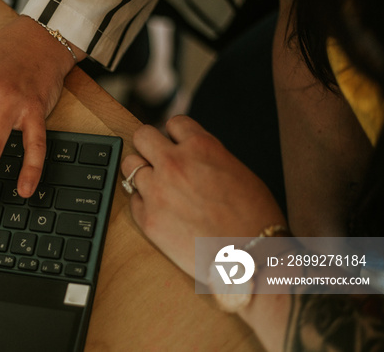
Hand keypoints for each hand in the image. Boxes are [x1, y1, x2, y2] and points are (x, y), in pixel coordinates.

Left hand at [121, 116, 285, 278]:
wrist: (251, 260)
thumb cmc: (253, 218)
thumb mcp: (237, 171)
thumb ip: (208, 156)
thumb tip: (191, 154)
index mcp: (202, 147)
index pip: (174, 123)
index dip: (177, 135)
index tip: (178, 145)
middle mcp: (175, 164)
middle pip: (142, 136)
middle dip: (149, 146)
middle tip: (157, 159)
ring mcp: (157, 190)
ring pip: (130, 165)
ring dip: (142, 173)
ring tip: (157, 186)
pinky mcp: (148, 218)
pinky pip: (132, 199)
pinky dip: (143, 203)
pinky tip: (161, 211)